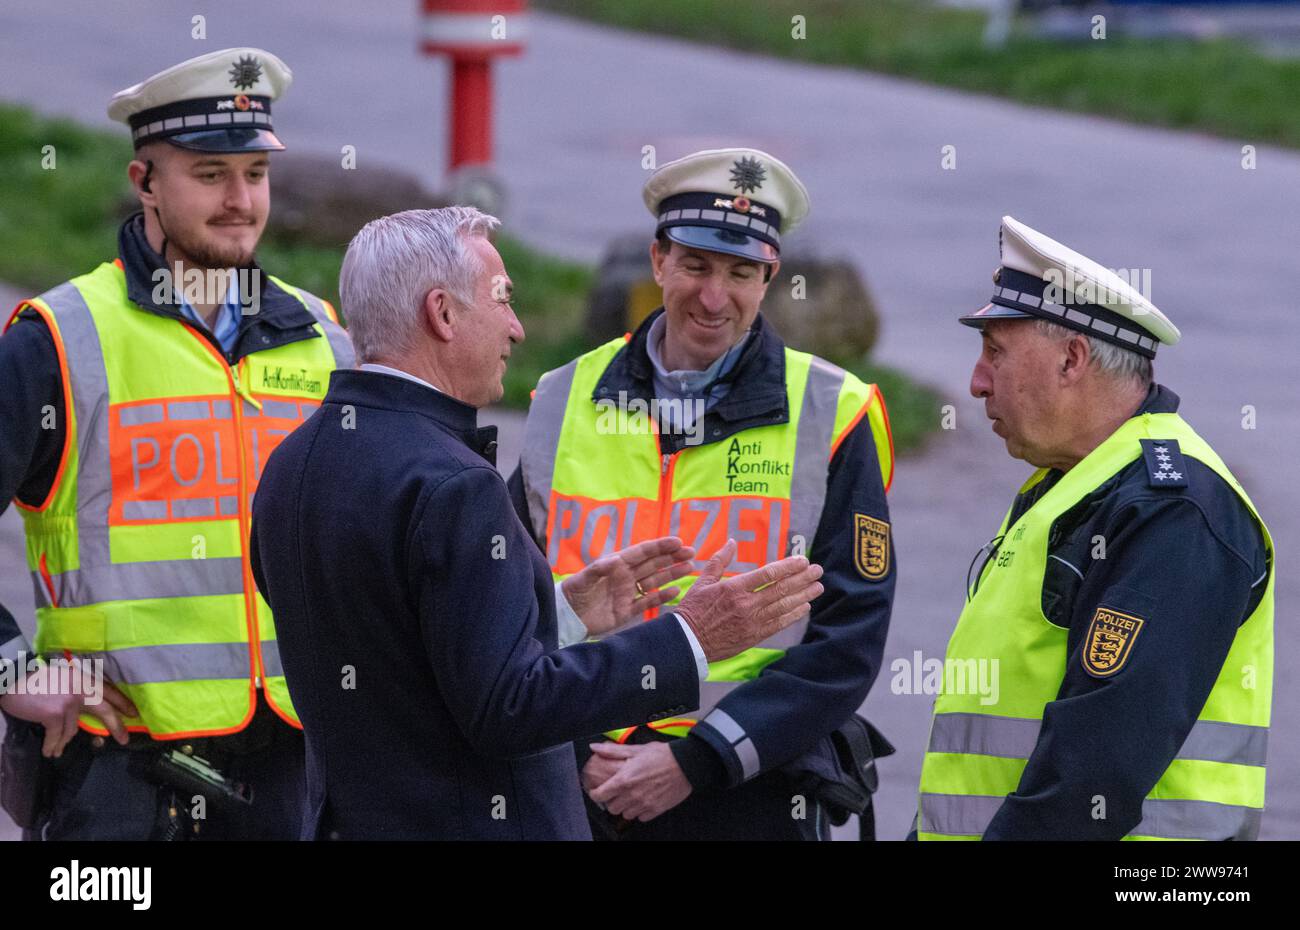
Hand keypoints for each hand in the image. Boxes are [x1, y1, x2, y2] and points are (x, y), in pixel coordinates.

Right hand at [0, 659, 137, 757]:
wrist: (13, 678)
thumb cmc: (35, 680)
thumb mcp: (64, 678)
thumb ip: (78, 690)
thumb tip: (87, 711)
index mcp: (84, 678)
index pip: (110, 691)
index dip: (123, 703)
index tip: (134, 713)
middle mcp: (82, 689)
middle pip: (105, 710)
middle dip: (117, 726)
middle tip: (125, 739)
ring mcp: (70, 702)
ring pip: (73, 728)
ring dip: (64, 741)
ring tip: (57, 750)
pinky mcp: (56, 714)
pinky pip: (57, 735)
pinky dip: (52, 745)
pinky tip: (49, 751)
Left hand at [561, 536, 695, 635]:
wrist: (567, 616)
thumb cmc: (574, 592)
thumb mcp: (583, 578)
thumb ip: (598, 569)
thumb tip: (615, 561)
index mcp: (617, 564)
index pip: (643, 552)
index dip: (660, 546)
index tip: (677, 542)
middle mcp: (626, 577)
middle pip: (653, 564)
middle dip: (672, 557)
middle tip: (691, 552)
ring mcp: (628, 593)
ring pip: (655, 581)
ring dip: (671, 574)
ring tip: (689, 568)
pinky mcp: (628, 610)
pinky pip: (648, 602)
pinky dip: (662, 597)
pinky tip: (676, 591)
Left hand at [585, 742, 691, 821]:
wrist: (686, 764)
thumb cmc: (661, 755)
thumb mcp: (635, 749)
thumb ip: (613, 751)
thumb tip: (595, 747)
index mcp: (624, 779)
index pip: (600, 795)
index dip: (596, 793)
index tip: (598, 790)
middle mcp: (632, 795)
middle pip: (611, 808)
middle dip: (612, 800)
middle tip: (617, 792)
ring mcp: (644, 804)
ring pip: (625, 814)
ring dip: (626, 806)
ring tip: (632, 796)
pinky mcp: (655, 810)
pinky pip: (641, 817)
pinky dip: (640, 811)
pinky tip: (644, 800)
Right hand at [674, 539, 823, 661]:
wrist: (688, 642)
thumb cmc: (693, 610)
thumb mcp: (702, 581)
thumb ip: (719, 560)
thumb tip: (732, 542)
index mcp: (734, 588)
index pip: (768, 574)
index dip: (788, 566)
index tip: (802, 561)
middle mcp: (747, 604)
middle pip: (781, 589)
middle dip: (803, 579)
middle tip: (818, 571)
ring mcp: (752, 622)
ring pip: (784, 606)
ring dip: (803, 595)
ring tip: (818, 587)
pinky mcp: (754, 636)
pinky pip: (778, 624)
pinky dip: (793, 615)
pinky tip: (804, 607)